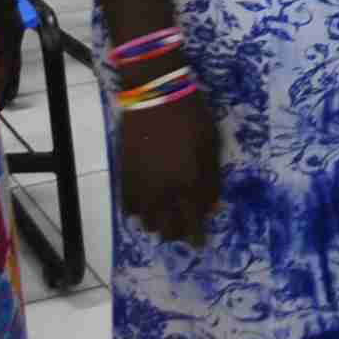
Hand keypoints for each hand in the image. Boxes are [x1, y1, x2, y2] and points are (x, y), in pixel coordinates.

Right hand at [118, 90, 222, 244]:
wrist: (155, 95)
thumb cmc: (191, 116)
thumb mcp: (211, 144)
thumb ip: (211, 178)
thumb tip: (213, 206)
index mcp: (188, 184)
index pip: (193, 222)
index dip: (196, 237)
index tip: (200, 244)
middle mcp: (164, 191)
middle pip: (168, 228)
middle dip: (177, 233)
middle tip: (183, 229)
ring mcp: (142, 185)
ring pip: (147, 222)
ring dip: (157, 224)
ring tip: (163, 218)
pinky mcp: (126, 176)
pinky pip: (129, 206)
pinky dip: (137, 211)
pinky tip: (144, 207)